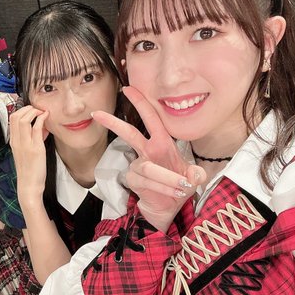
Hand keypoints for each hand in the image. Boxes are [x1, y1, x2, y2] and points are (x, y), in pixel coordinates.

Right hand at [9, 105, 48, 203]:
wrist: (29, 185)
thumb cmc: (29, 170)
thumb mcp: (25, 152)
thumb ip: (30, 139)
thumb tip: (40, 127)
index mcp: (13, 142)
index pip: (12, 119)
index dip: (22, 111)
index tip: (31, 112)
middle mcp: (17, 141)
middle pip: (16, 116)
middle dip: (28, 108)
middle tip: (37, 110)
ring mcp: (26, 144)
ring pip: (25, 119)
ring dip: (34, 112)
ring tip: (41, 113)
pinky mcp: (36, 148)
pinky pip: (36, 128)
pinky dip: (42, 119)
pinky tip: (46, 117)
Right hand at [92, 86, 205, 231]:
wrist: (169, 206)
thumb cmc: (179, 185)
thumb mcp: (193, 178)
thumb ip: (196, 175)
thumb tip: (194, 175)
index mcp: (162, 142)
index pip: (151, 118)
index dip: (140, 103)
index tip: (128, 89)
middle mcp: (148, 151)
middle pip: (129, 133)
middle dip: (114, 122)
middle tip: (98, 114)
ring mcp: (139, 165)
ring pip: (148, 168)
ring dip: (167, 178)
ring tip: (182, 186)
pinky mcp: (134, 180)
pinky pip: (147, 182)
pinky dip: (163, 188)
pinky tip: (174, 193)